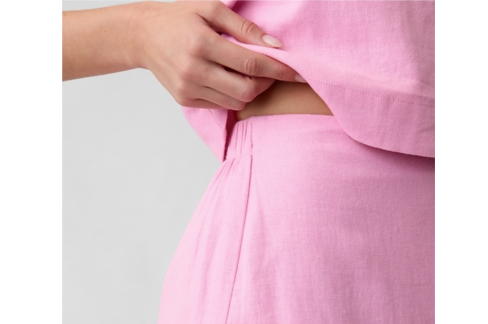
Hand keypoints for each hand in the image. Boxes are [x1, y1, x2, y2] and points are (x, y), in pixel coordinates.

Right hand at [135, 0, 301, 109]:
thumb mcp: (211, 9)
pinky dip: (233, 95)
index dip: (278, 70)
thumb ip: (245, 28)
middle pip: (246, 90)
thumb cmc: (179, 19)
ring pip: (236, 101)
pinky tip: (230, 79)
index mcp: (202, 43)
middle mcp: (194, 70)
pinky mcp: (186, 100)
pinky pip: (221, 105)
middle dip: (267, 84)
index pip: (251, 64)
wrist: (143, 37)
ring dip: (251, 91)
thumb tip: (276, 46)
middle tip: (272, 71)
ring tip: (250, 74)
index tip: (297, 73)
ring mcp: (188, 89)